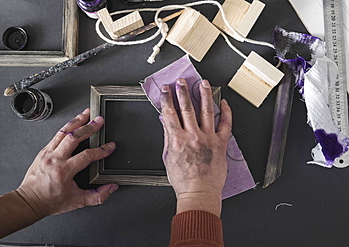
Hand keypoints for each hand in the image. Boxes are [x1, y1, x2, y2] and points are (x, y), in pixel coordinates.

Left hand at [16, 108, 118, 217]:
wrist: (29, 201)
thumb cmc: (50, 201)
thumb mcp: (78, 201)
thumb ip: (98, 196)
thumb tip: (112, 187)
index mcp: (64, 171)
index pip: (87, 155)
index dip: (101, 150)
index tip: (110, 147)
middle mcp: (55, 159)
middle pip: (74, 137)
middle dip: (89, 127)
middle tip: (100, 120)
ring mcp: (47, 153)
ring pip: (63, 132)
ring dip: (77, 121)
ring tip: (86, 113)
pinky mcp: (43, 151)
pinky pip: (56, 135)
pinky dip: (66, 127)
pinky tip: (73, 123)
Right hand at [161, 79, 231, 215]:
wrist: (199, 193)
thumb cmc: (183, 180)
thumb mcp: (168, 157)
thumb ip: (168, 137)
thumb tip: (166, 121)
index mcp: (178, 140)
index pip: (170, 113)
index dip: (167, 98)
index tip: (166, 89)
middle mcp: (193, 137)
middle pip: (187, 108)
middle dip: (183, 92)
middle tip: (182, 81)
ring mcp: (209, 139)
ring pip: (207, 111)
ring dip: (204, 95)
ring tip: (203, 83)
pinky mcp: (221, 143)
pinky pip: (226, 124)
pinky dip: (226, 112)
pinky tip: (224, 102)